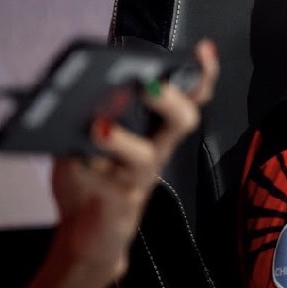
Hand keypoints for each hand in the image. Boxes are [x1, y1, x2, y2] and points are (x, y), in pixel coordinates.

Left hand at [50, 39, 218, 280]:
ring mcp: (140, 177)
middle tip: (149, 83)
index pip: (186, 97)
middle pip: (183, 119)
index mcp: (152, 130)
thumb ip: (88, 114)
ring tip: (101, 125)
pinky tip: (86, 145)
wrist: (87, 236)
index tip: (205, 50)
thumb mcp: (85, 139)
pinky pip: (113, 181)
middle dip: (173, 97)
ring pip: (148, 153)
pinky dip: (97, 162)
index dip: (201, 75)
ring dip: (124, 138)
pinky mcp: (122, 201)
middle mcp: (156, 150)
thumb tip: (81, 88)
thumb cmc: (91, 182)